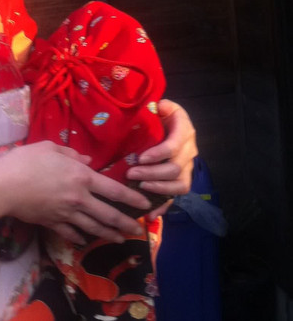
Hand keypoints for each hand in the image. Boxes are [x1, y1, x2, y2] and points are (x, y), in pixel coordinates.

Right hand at [0, 140, 151, 245]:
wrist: (2, 186)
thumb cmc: (25, 161)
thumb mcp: (49, 147)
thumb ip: (71, 153)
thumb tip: (86, 160)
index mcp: (82, 177)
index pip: (114, 191)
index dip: (132, 198)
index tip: (145, 204)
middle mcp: (79, 198)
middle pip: (108, 215)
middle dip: (125, 223)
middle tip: (137, 229)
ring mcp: (66, 214)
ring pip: (93, 227)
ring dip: (108, 234)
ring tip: (119, 238)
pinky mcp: (52, 223)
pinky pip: (71, 233)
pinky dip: (80, 237)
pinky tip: (85, 240)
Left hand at [127, 98, 197, 216]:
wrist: (170, 124)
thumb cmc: (162, 116)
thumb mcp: (164, 107)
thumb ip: (163, 106)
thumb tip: (159, 106)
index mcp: (185, 132)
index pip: (174, 146)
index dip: (159, 154)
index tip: (141, 158)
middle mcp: (189, 152)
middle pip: (174, 169)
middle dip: (152, 173)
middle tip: (131, 175)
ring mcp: (187, 169)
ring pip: (178, 185)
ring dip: (158, 189)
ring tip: (139, 188)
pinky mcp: (181, 181)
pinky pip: (175, 197)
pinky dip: (164, 207)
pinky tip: (150, 214)